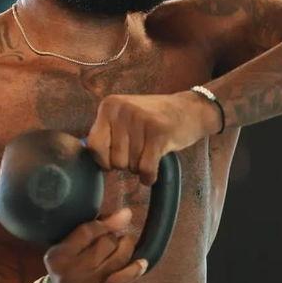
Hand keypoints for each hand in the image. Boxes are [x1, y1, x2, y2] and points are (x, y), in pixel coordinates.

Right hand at [43, 208, 147, 282]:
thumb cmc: (71, 269)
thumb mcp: (71, 249)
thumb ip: (91, 230)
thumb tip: (125, 214)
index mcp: (58, 255)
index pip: (87, 231)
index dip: (107, 222)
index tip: (124, 216)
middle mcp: (68, 271)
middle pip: (105, 243)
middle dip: (115, 238)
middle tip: (115, 240)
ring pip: (116, 259)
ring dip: (126, 249)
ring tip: (127, 245)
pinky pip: (120, 279)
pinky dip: (134, 269)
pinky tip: (142, 263)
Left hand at [86, 91, 220, 184]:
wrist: (191, 109)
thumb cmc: (154, 119)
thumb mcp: (124, 116)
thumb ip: (106, 133)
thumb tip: (90, 159)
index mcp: (109, 106)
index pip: (93, 146)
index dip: (104, 160)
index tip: (115, 159)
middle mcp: (122, 110)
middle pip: (114, 160)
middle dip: (126, 164)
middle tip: (140, 152)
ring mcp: (141, 120)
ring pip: (131, 166)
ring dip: (140, 167)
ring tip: (149, 152)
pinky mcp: (160, 133)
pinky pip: (146, 169)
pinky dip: (149, 176)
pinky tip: (153, 171)